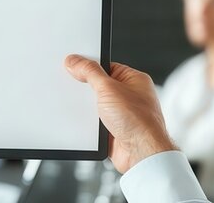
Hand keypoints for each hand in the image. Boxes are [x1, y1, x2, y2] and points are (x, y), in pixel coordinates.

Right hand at [64, 54, 175, 172]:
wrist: (140, 153)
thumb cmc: (139, 121)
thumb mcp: (109, 88)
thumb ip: (90, 72)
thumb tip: (76, 61)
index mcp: (134, 80)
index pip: (106, 66)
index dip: (89, 66)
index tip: (73, 66)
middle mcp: (130, 95)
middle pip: (99, 85)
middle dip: (87, 89)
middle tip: (77, 88)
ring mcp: (122, 113)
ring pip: (96, 105)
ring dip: (89, 109)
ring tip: (88, 109)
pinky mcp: (114, 128)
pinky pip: (96, 121)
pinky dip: (90, 122)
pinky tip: (89, 122)